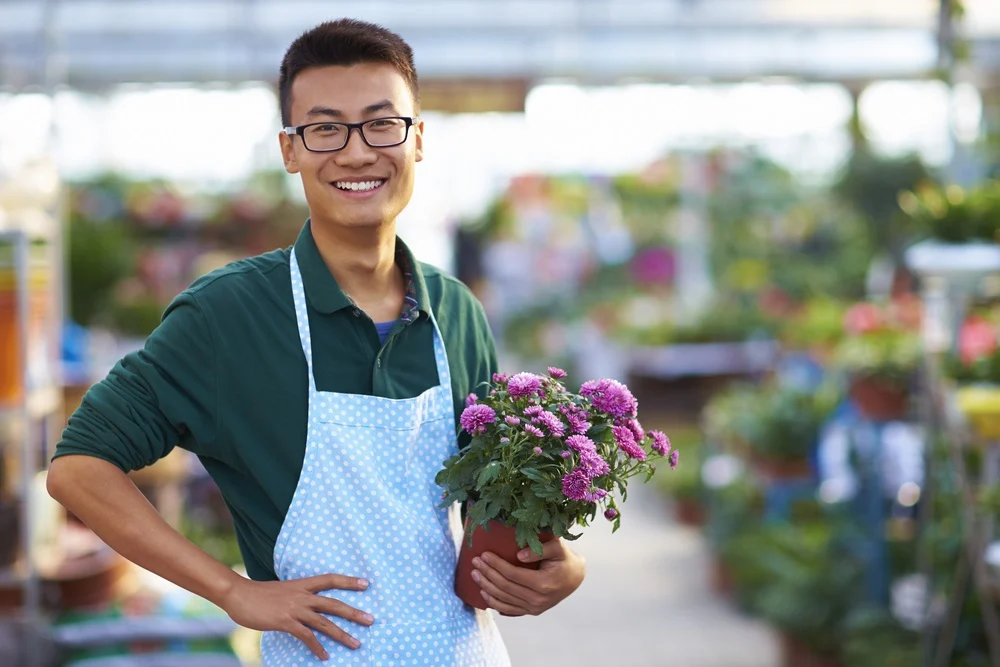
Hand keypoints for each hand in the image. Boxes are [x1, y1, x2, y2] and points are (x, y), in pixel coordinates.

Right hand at [219, 574, 373, 659]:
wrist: (239, 594)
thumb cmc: (259, 593)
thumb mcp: (283, 589)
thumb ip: (296, 595)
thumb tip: (306, 604)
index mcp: (302, 584)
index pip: (330, 579)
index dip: (349, 581)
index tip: (366, 584)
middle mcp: (302, 595)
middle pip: (334, 603)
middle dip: (354, 613)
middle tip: (371, 620)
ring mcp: (294, 608)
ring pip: (324, 622)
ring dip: (342, 634)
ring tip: (356, 644)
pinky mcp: (285, 621)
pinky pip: (306, 636)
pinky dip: (317, 647)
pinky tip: (324, 655)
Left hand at [471, 538, 585, 615]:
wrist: (575, 577)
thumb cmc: (564, 558)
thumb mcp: (558, 548)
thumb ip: (540, 549)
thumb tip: (519, 555)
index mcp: (544, 584)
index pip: (512, 574)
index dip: (496, 565)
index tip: (483, 554)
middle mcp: (538, 600)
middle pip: (505, 587)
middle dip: (487, 574)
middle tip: (474, 562)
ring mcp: (535, 608)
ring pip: (504, 600)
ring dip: (487, 587)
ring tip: (474, 575)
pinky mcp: (532, 612)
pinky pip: (509, 610)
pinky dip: (494, 603)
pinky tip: (483, 594)